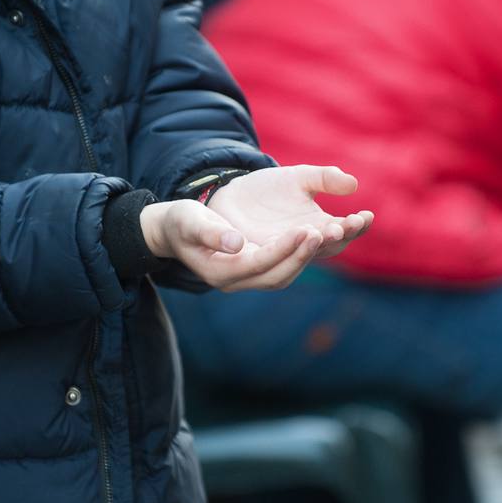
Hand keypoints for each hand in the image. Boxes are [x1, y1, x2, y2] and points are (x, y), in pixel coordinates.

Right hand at [140, 199, 323, 290]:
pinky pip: (283, 267)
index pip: (257, 263)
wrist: (176, 231)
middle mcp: (234, 282)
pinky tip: (317, 237)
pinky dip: (301, 255)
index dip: (282, 249)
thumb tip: (236, 243)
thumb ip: (210, 232)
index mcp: (218, 271)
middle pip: (276, 276)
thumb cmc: (180, 222)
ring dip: (305, 257)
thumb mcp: (189, 221)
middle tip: (323, 233)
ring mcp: (246, 279)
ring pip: (283, 275)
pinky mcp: (255, 270)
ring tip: (326, 234)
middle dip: (301, 256)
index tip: (304, 230)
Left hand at [205, 166, 372, 259]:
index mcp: (318, 229)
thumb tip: (353, 183)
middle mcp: (301, 248)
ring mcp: (277, 255)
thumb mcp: (299, 178)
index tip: (366, 216)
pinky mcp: (251, 256)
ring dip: (311, 248)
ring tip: (322, 229)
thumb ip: (325, 179)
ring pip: (300, 260)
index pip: (344, 233)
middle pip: (327, 249)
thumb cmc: (269, 189)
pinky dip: (283, 248)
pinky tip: (298, 231)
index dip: (357, 227)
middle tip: (346, 225)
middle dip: (338, 237)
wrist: (232, 194)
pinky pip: (268, 259)